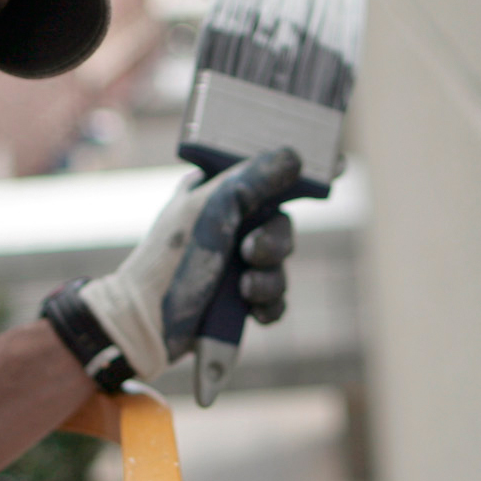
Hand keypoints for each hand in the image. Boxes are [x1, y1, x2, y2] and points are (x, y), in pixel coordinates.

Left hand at [75, 149, 300, 380]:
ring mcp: (232, 264)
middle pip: (281, 224)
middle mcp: (226, 225)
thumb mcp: (212, 208)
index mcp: (214, 193)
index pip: (265, 175)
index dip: (294, 176)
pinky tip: (252, 310)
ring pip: (281, 264)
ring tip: (245, 290)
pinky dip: (269, 305)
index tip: (335, 169)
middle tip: (251, 254)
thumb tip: (294, 156)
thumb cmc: (170, 259)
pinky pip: (275, 299)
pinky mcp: (237, 301)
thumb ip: (254, 179)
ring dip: (270, 278)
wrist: (146, 324)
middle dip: (274, 243)